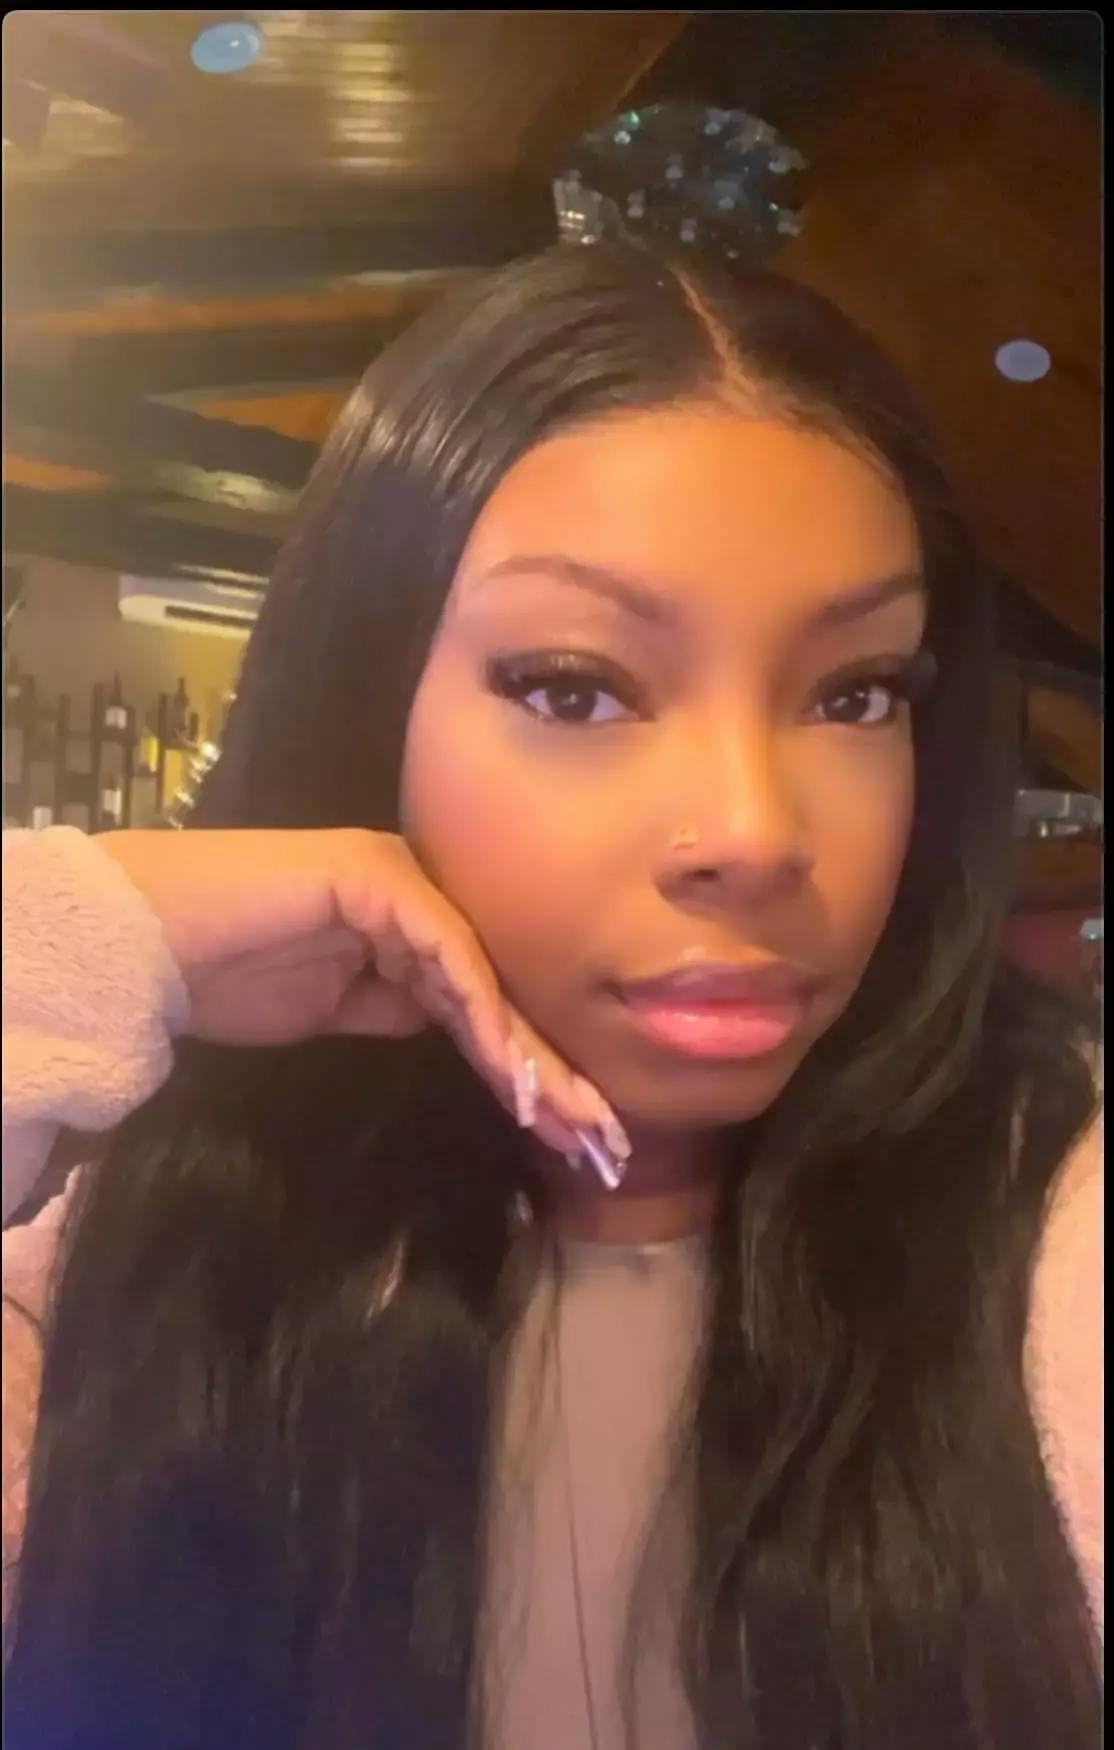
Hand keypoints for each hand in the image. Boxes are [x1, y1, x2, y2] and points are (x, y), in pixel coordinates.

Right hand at [97, 827, 626, 1162]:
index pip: (485, 1003)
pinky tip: (515, 1072)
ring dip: (532, 1057)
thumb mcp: (332, 1007)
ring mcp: (402, 880)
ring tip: (573, 1121)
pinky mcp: (379, 877)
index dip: (530, 1070)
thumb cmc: (226, 975)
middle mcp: (418, 895)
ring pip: (486, 979)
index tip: (571, 1136)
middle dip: (552, 1072)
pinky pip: (447, 956)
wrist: (149, 940)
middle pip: (500, 992)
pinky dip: (482, 1015)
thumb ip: (397, 1007)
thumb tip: (459, 1032)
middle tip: (602, 1139)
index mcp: (408, 922)